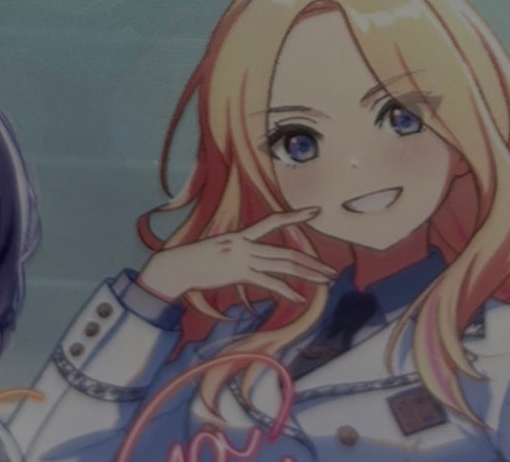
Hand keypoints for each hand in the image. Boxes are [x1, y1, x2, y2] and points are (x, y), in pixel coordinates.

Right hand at [138, 207, 333, 304]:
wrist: (178, 265)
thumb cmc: (196, 260)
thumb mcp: (220, 249)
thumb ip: (237, 253)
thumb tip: (250, 262)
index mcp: (243, 235)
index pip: (274, 220)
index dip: (296, 215)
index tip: (316, 211)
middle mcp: (247, 243)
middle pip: (287, 252)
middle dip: (312, 262)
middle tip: (331, 271)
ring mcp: (244, 258)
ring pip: (283, 264)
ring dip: (307, 274)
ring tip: (325, 281)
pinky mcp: (239, 273)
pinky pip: (268, 282)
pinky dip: (286, 290)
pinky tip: (300, 298)